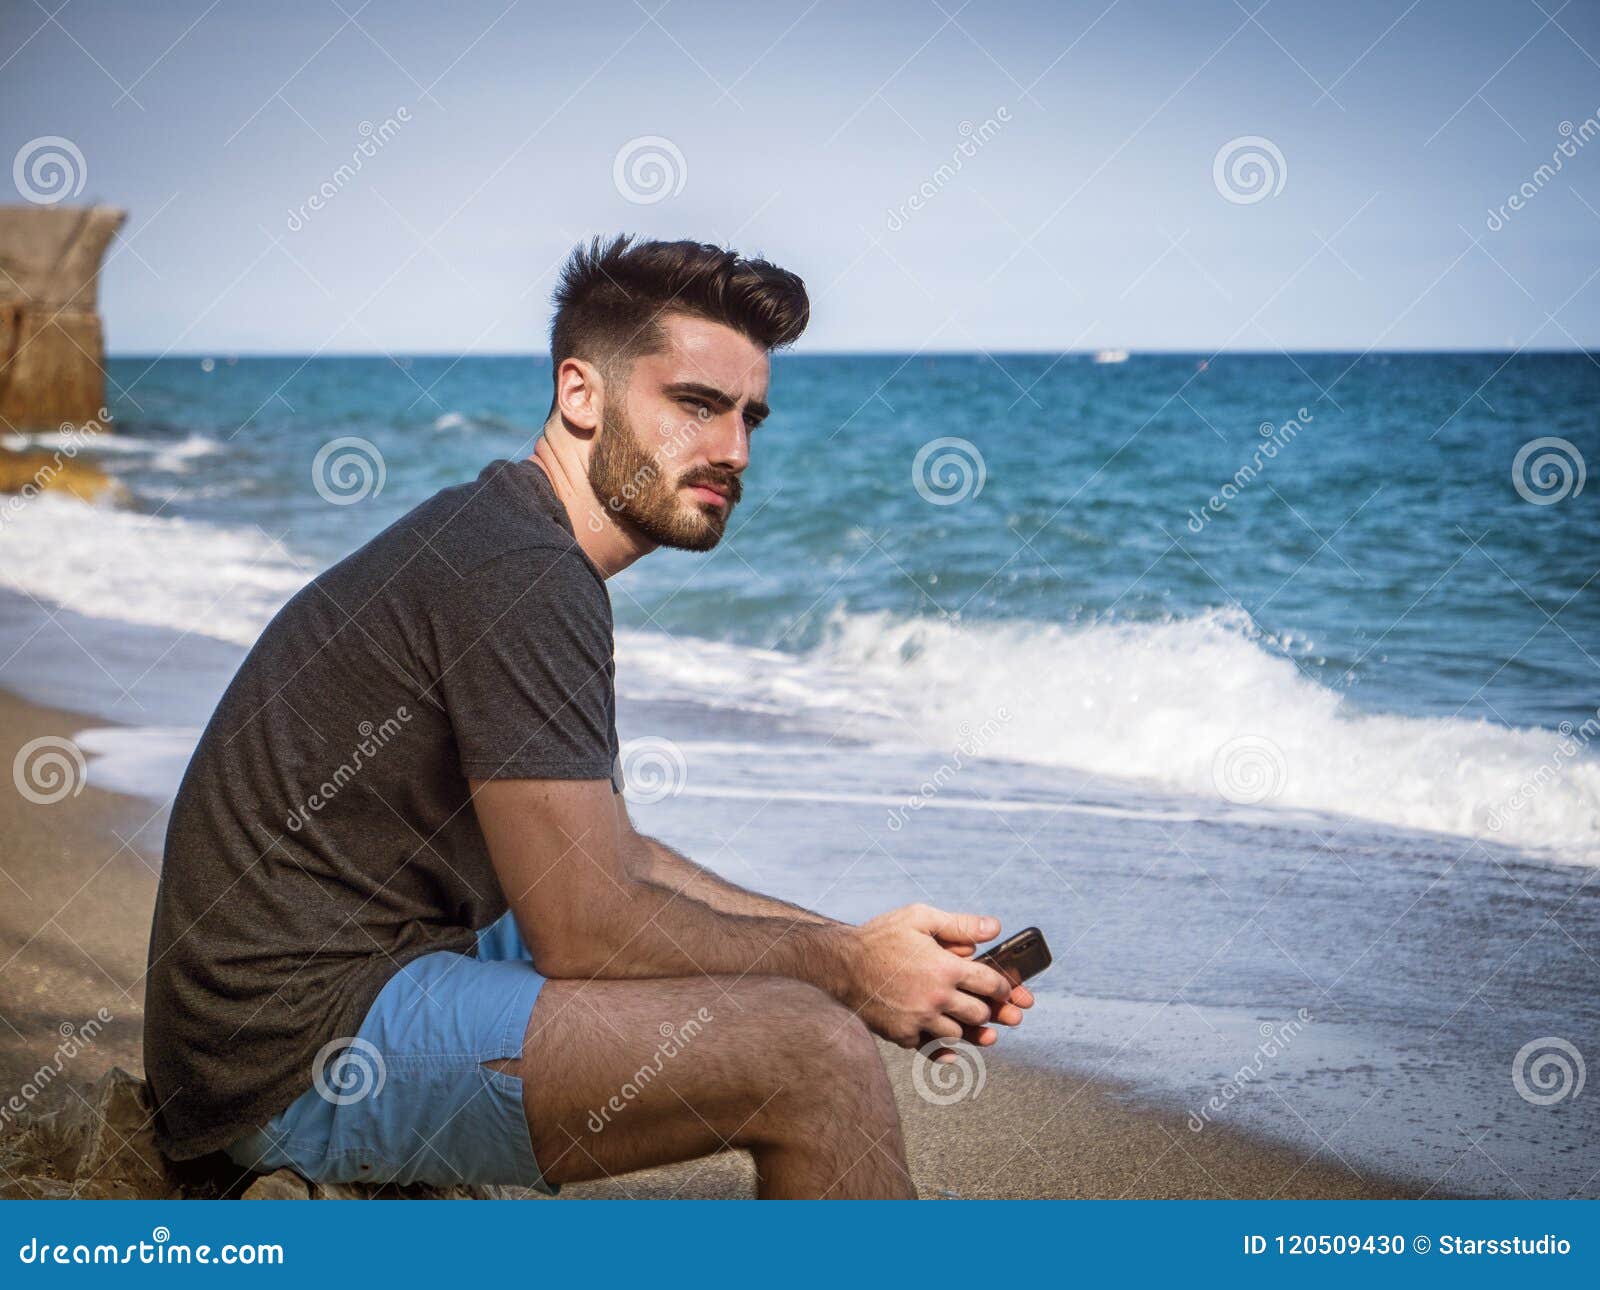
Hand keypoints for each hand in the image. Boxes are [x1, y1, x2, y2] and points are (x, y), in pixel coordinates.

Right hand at [839, 903, 1016, 1048]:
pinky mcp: (902, 1035)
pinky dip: (945, 1051)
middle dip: (994, 1012)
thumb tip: (995, 928)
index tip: (1007, 989)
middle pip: (980, 1014)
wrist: (838, 966)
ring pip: (959, 1035)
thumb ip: (959, 924)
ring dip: (971, 1031)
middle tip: (1005, 1013)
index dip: (1005, 988)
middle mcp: (936, 998)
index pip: (990, 983)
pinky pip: (932, 1049)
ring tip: (984, 1032)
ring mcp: (919, 1020)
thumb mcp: (919, 918)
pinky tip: (954, 1051)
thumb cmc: (879, 938)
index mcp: (945, 968)